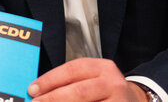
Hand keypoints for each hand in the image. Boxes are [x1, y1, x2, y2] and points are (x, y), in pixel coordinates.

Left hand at [27, 58, 146, 100]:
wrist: (135, 101)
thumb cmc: (106, 91)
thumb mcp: (92, 78)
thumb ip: (69, 81)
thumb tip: (39, 91)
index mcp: (102, 68)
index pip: (72, 70)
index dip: (49, 80)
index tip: (32, 89)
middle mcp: (112, 83)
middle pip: (78, 92)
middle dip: (53, 99)